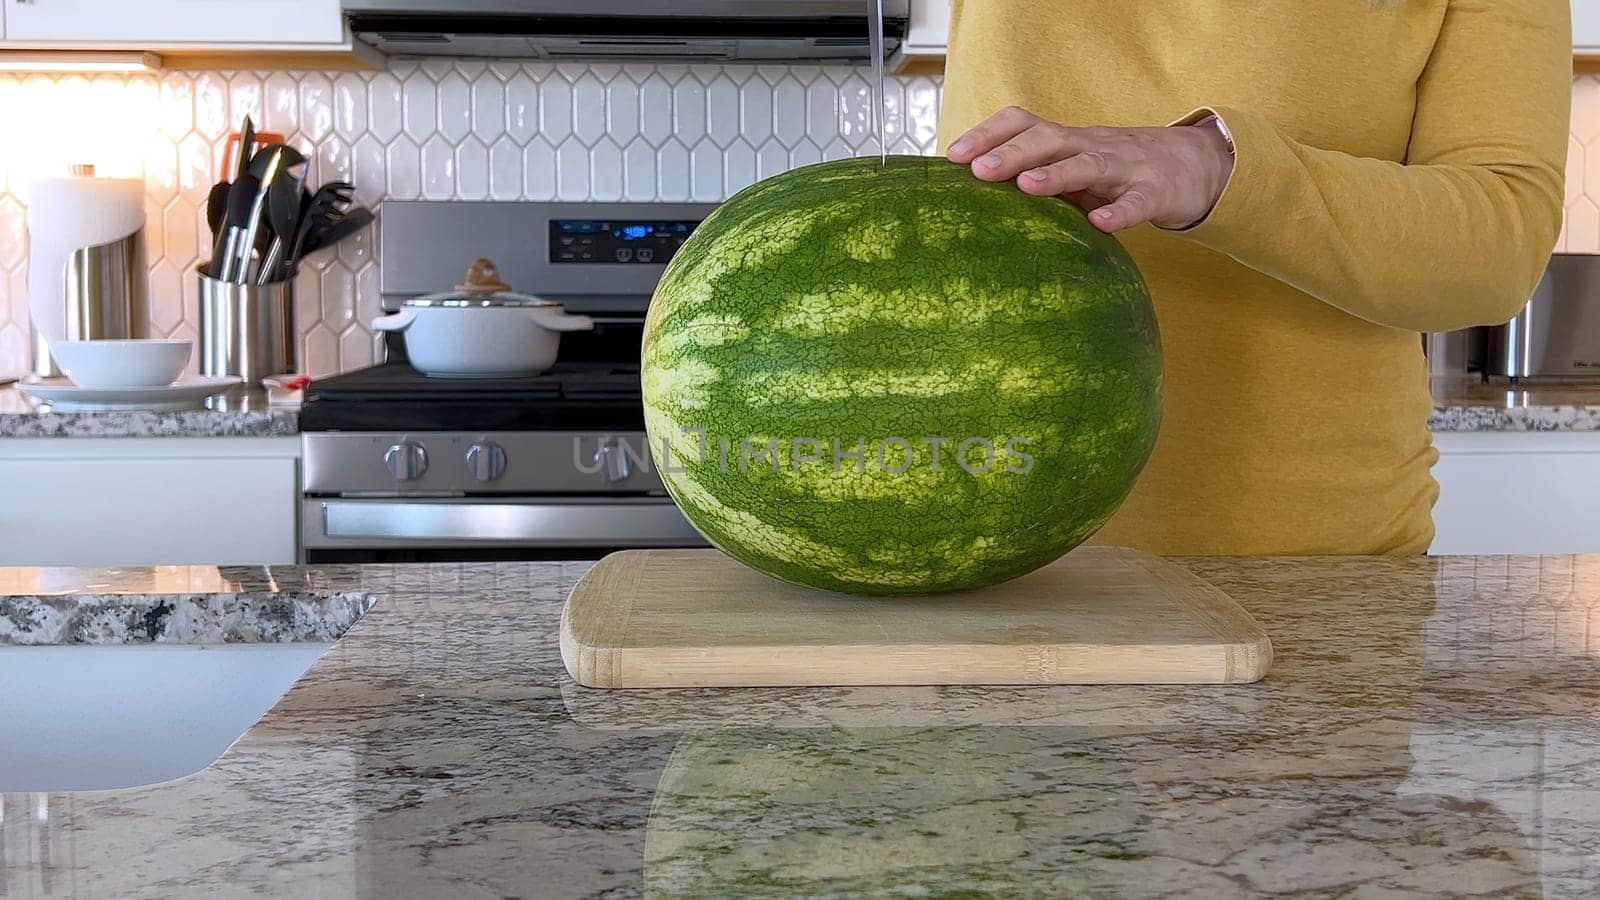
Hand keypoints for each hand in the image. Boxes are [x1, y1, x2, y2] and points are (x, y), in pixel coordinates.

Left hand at [946, 106, 1234, 232]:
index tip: (952, 155)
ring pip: (1089, 163)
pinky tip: (1101, 223)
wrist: (1193, 165)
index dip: (988, 134)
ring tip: (1027, 186)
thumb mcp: (1074, 169)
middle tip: (977, 171)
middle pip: (1049, 139)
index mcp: (1067, 141)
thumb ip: (1035, 178)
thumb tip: (974, 204)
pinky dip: (1120, 211)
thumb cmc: (1118, 172)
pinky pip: (1137, 202)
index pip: (1023, 124)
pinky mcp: (1155, 192)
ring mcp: (1125, 167)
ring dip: (1057, 174)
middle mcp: (1091, 146)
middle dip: (1012, 152)